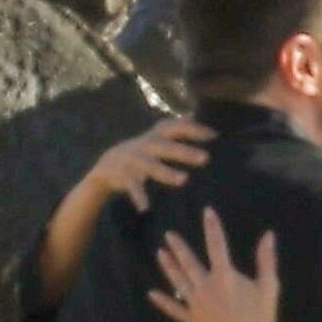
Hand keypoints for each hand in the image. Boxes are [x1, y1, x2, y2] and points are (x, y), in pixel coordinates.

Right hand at [87, 117, 214, 211]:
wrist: (107, 166)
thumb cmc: (141, 153)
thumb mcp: (156, 139)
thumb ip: (175, 128)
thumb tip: (194, 113)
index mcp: (156, 137)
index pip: (175, 128)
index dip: (193, 130)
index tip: (214, 136)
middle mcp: (145, 145)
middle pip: (166, 146)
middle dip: (185, 151)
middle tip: (206, 158)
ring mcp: (133, 160)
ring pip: (151, 165)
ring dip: (167, 172)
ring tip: (184, 180)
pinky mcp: (122, 175)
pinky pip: (132, 186)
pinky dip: (138, 197)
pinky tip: (146, 208)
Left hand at [150, 207, 280, 321]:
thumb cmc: (263, 314)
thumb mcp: (269, 285)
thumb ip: (266, 259)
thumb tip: (269, 234)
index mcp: (224, 276)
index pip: (217, 245)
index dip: (212, 226)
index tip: (207, 211)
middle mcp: (206, 287)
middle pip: (189, 262)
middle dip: (178, 247)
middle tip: (169, 235)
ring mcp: (196, 304)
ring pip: (178, 282)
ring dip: (169, 267)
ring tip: (160, 253)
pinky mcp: (193, 320)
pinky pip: (174, 310)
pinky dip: (163, 302)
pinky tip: (151, 294)